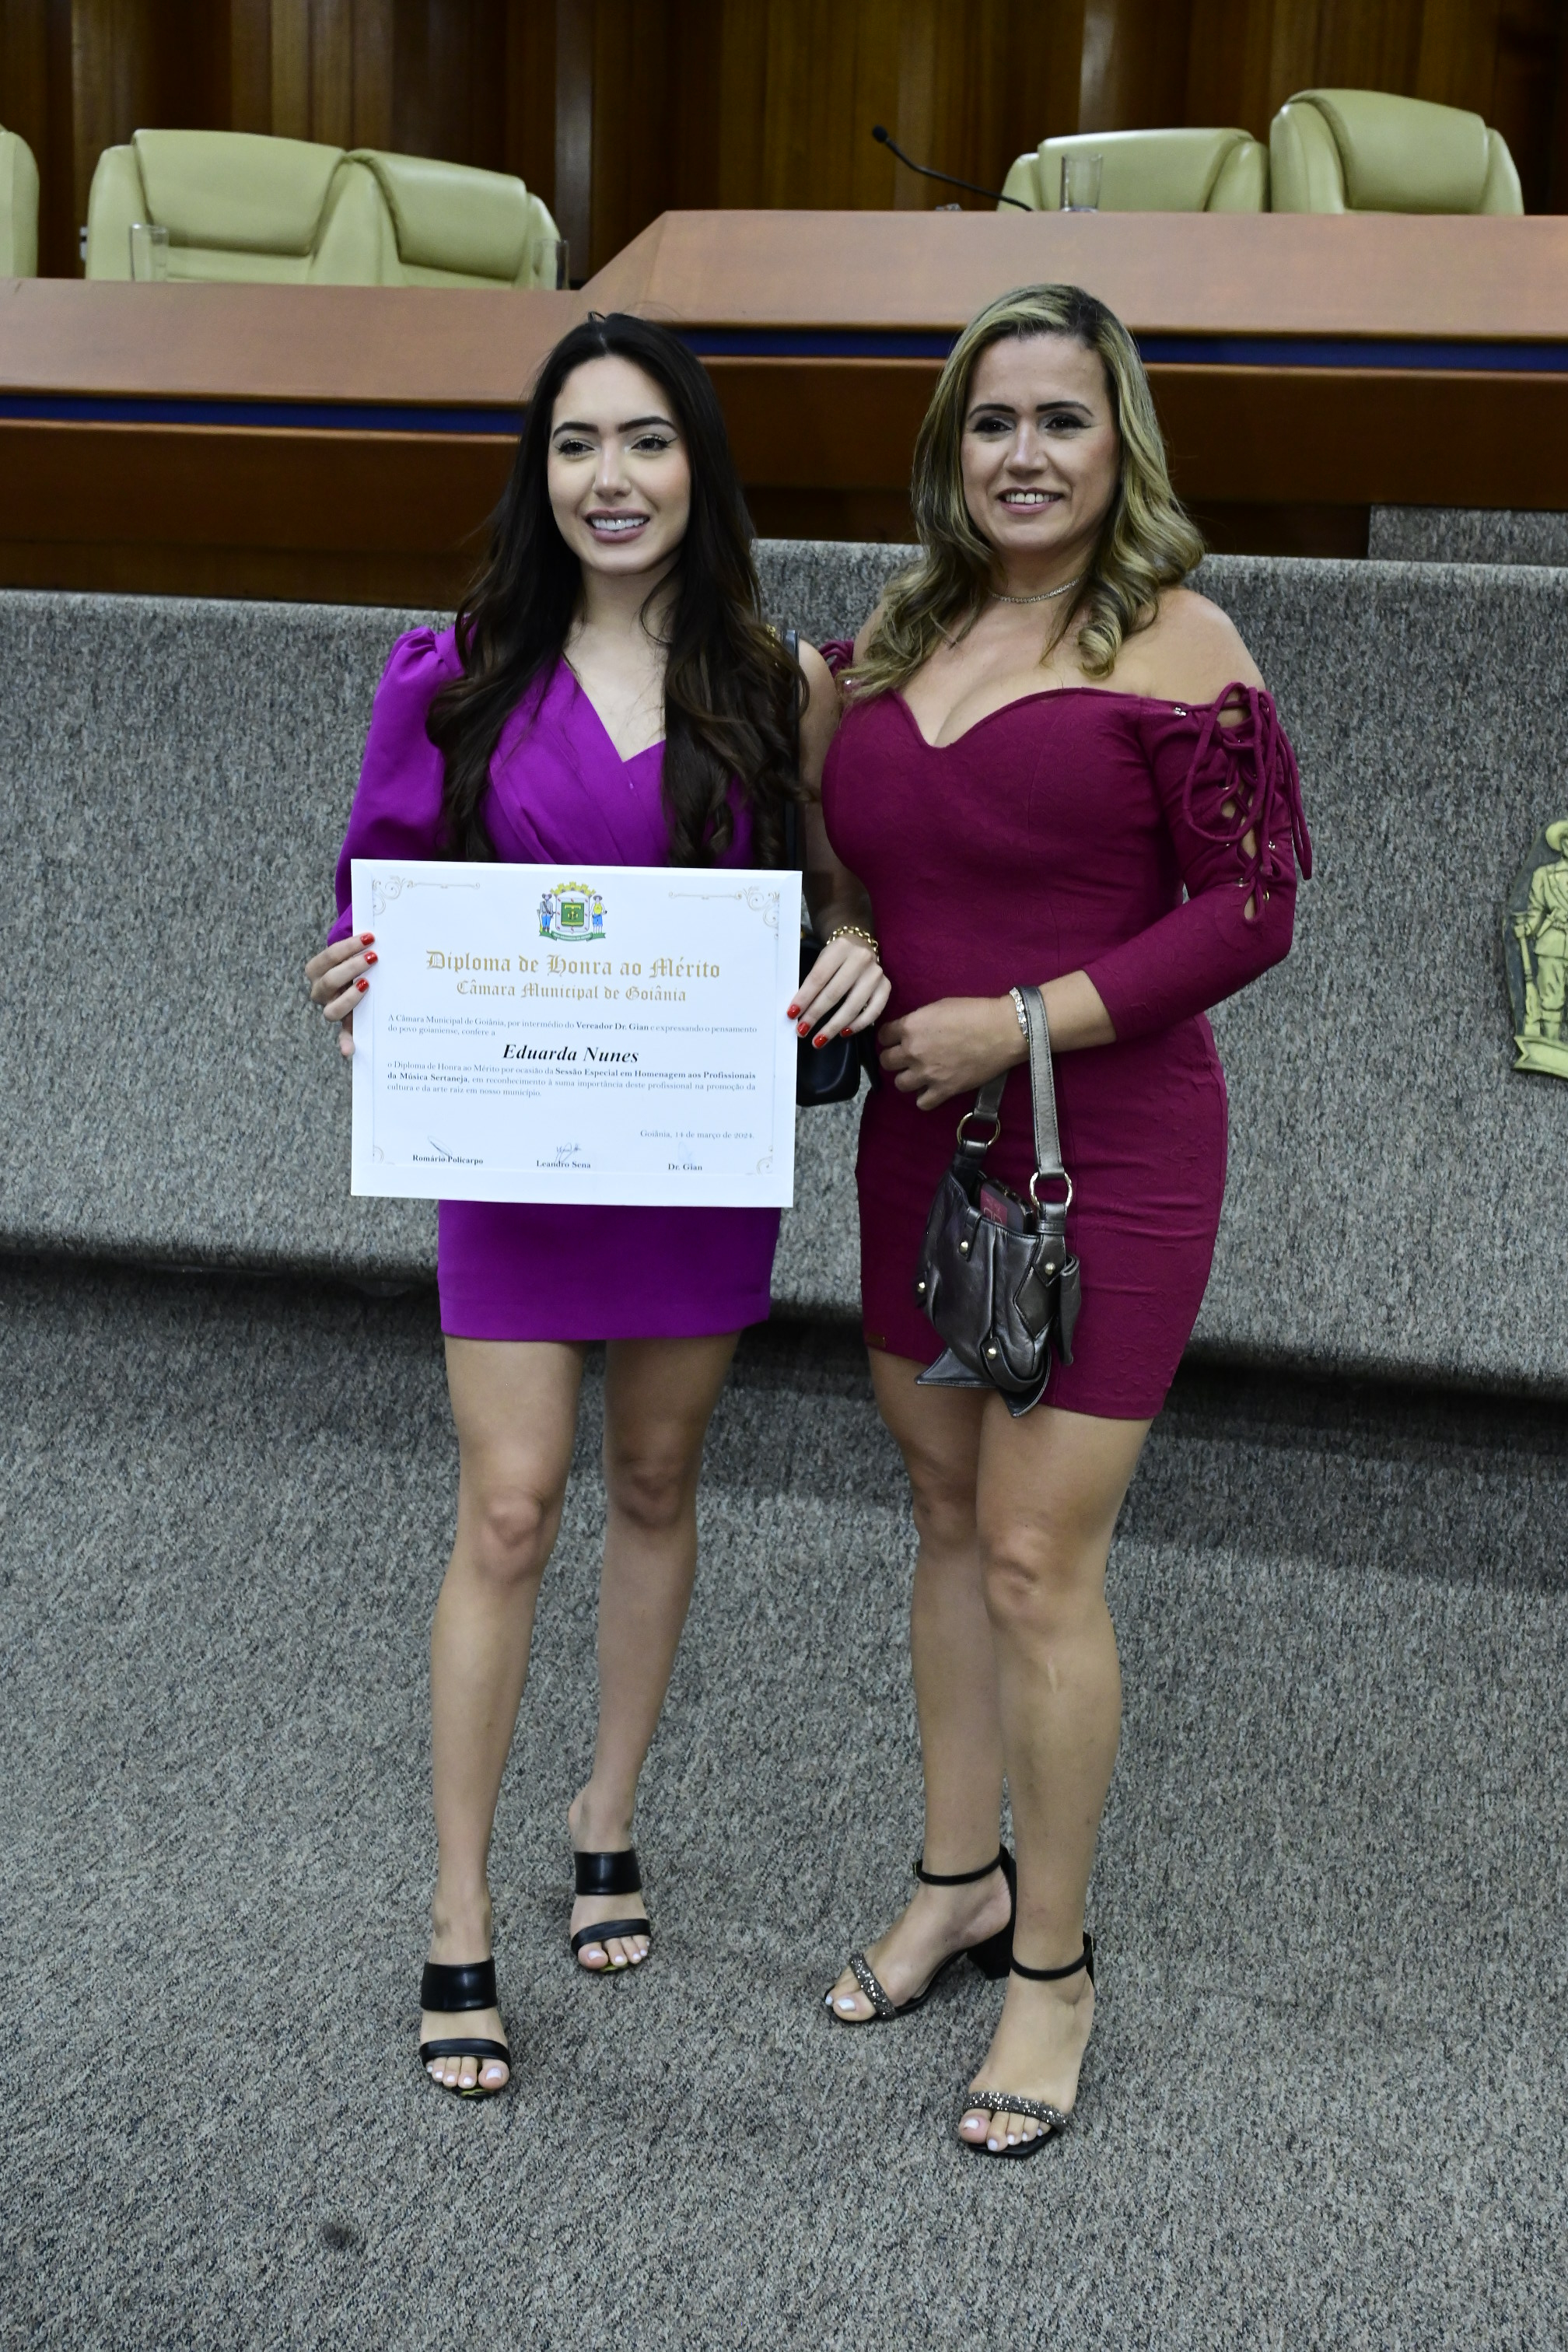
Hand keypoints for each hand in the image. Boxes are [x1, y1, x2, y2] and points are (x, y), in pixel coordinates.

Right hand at [304, 931, 374, 1058]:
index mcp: (318, 970)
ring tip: (367, 986)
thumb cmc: (357, 962)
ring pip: (332, 1010)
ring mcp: (330, 1008)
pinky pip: (342, 1036)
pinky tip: (349, 1050)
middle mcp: (320, 991)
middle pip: (329, 981)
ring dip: (350, 998)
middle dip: (352, 968)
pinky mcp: (344, 1024)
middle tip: (374, 958)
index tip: (369, 937)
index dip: (348, 947)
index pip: (328, 957)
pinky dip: (345, 1043)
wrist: (355, 977)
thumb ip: (360, 945)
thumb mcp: (354, 952)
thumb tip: (377, 932)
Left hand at [787, 933, 890, 1050]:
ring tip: (819, 1039)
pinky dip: (858, 1025)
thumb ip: (813, 981)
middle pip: (834, 993)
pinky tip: (844, 1032)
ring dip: (833, 1026)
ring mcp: (876, 973)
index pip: (818, 977)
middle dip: (815, 1015)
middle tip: (802, 1030)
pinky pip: (873, 1011)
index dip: (804, 998)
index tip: (792, 1014)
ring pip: (853, 1006)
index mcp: (840, 947)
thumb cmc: (836, 956)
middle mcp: (861, 959)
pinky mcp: (886, 986)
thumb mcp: (822, 959)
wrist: (861, 944)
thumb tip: (798, 1010)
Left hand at [877, 995, 1022, 1109]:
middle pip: (887, 1061)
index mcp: (910, 1027)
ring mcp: (927, 1073)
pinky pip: (921, 1103)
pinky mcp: (944, 1090)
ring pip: (900, 1084)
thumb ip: (918, 1021)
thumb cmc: (975, 1012)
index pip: (883, 1036)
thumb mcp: (939, 1007)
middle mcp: (913, 1052)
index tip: (895, 1039)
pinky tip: (931, 1089)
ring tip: (919, 1074)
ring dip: (907, 1078)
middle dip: (894, 1058)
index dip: (889, 1037)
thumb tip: (910, 1030)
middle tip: (906, 1057)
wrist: (1003, 1031)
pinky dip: (924, 1097)